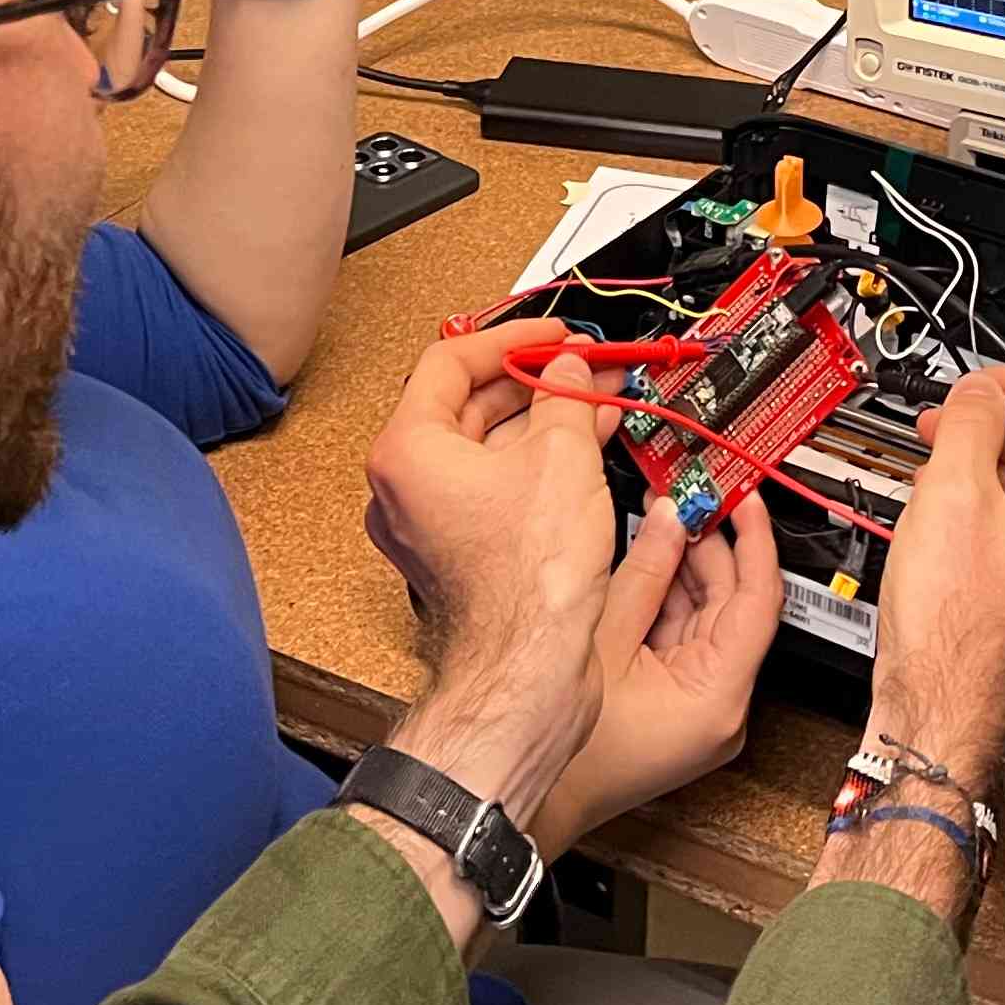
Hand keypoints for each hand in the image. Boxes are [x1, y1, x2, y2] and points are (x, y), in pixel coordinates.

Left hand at [362, 322, 618, 823]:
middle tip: (584, 365)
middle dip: (536, 381)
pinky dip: (538, 465)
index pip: (451, 361)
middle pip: (470, 405)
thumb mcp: (561, 456)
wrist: (530, 669)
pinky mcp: (460, 556)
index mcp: (406, 451)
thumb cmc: (527, 581)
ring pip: (488, 450)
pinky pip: (496, 490)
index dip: (512, 339)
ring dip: (545, 422)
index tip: (554, 335)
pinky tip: (587, 448)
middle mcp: (405, 488)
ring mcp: (430, 526)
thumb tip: (569, 370)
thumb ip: (564, 395)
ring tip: (599, 401)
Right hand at [532, 494, 782, 856]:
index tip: (745, 500)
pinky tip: (650, 563)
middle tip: (691, 500)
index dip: (755, 541)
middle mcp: (723, 708)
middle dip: (713, 547)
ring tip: (663, 521)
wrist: (534, 798)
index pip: (759, 602)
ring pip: (710, 619)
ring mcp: (703, 709)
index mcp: (719, 698)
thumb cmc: (565, 748)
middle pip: (735, 606)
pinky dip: (671, 601)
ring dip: (688, 570)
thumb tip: (669, 521)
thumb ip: (645, 573)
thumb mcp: (604, 637)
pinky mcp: (682, 707)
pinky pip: (688, 639)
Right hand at [866, 366, 1004, 778]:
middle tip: (950, 426)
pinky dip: (1003, 520)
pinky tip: (953, 521)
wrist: (942, 715)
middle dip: (1002, 434)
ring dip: (995, 476)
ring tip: (939, 473)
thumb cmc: (955, 631)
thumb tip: (982, 392)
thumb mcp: (952, 492)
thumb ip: (974, 420)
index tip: (991, 386)